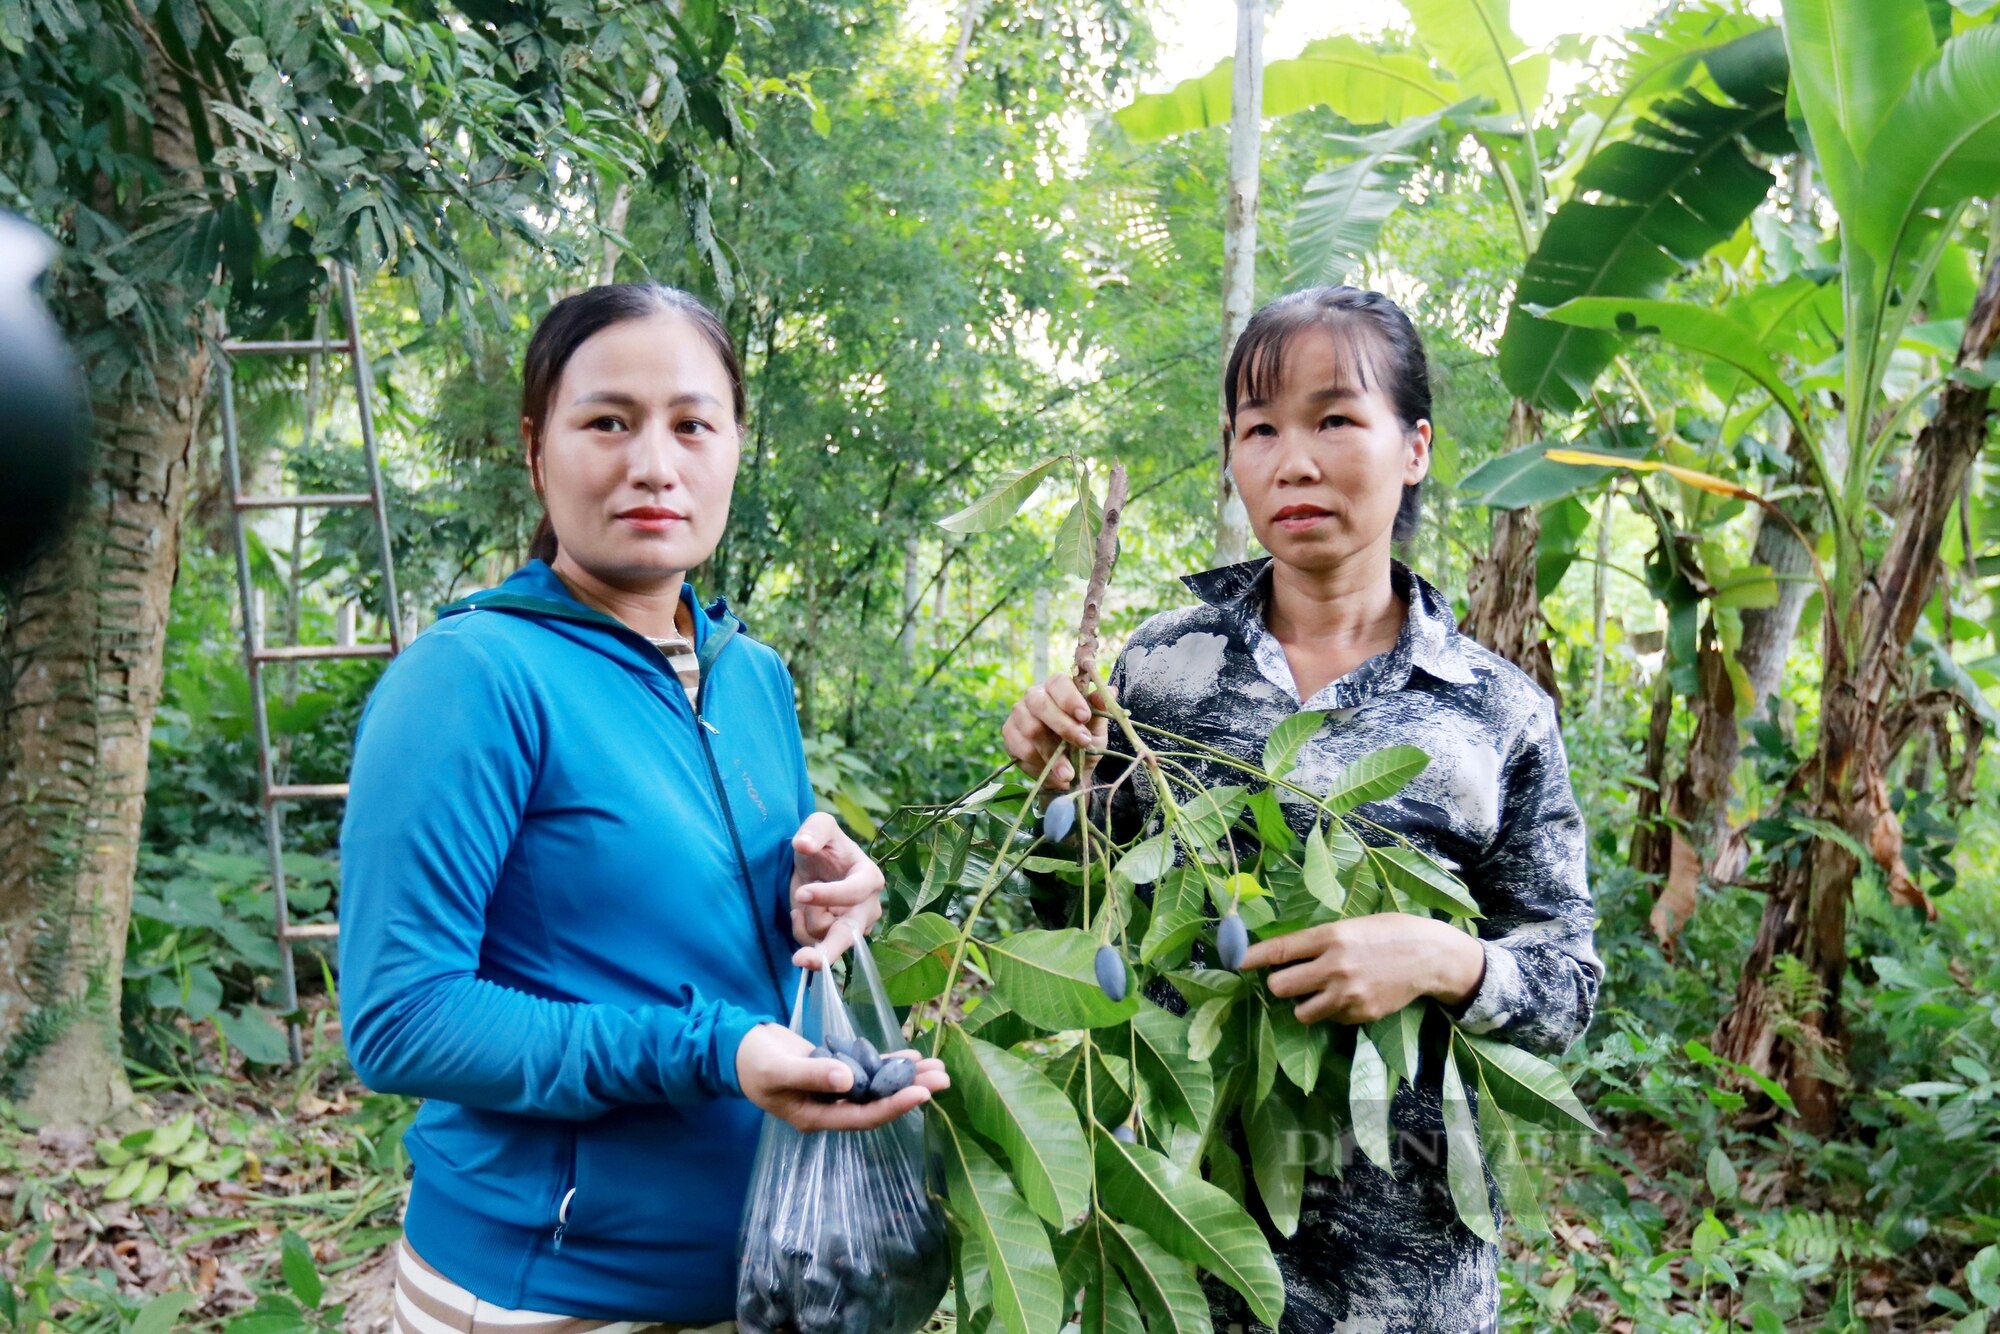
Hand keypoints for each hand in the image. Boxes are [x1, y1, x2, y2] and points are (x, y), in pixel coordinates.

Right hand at [735, 1023, 949, 1131]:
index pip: (863, 1117)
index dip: (893, 1107)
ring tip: (939, 1067)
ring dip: (907, 1078)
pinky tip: (912, 1057)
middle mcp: (831, 1108)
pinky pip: (869, 1070)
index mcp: (817, 1117)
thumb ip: (811, 1075)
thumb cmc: (754, 1063)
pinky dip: (890, 1064)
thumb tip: (848, 1080)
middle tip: (944, 1079)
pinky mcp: (837, 1071)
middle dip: (911, 1091)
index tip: (921, 1094)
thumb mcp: (778, 1070)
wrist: (739, 1048)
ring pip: (878, 1087)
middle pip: (878, 1103)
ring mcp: (835, 1090)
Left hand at [789, 812, 882, 961]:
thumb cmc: (823, 845)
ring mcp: (855, 928)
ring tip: (802, 897)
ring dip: (805, 921)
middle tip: (802, 960)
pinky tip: (800, 913)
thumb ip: (814, 830)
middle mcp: (868, 908)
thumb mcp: (819, 826)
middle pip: (850, 934)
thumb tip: (803, 844)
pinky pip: (814, 945)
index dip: (829, 895)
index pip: (854, 892)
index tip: (803, 893)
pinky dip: (800, 931)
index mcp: (870, 878)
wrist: (817, 867)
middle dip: (829, 950)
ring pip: (825, 939)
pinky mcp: (838, 941)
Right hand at [1002, 673, 1114, 790]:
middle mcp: (1034, 696)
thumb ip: (1101, 710)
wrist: (1072, 771)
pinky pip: (1021, 748)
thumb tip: (1110, 691)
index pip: (1058, 682)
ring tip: (1068, 772)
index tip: (1084, 717)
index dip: (1070, 698)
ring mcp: (1019, 715)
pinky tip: (1053, 773)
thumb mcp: (1098, 728)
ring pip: (1031, 729)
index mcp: (1057, 687)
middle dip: (1063, 726)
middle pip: (1040, 704)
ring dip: (1052, 753)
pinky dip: (1039, 763)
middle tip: (1083, 743)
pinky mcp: (1010, 735)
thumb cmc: (1085, 741)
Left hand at [1239, 913, 1485, 1025]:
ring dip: (1304, 1003)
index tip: (1237, 962)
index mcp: (1332, 937)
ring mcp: (1348, 994)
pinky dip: (1332, 1011)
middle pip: (1280, 987)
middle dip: (1278, 985)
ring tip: (1321, 991)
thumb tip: (1282, 956)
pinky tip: (1350, 996)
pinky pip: (1330, 1019)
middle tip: (1288, 980)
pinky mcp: (1361, 1014)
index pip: (1280, 950)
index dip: (1253, 958)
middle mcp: (1336, 967)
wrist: (1431, 956)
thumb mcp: (1351, 926)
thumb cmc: (1388, 933)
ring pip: (1301, 1012)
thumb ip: (1319, 941)